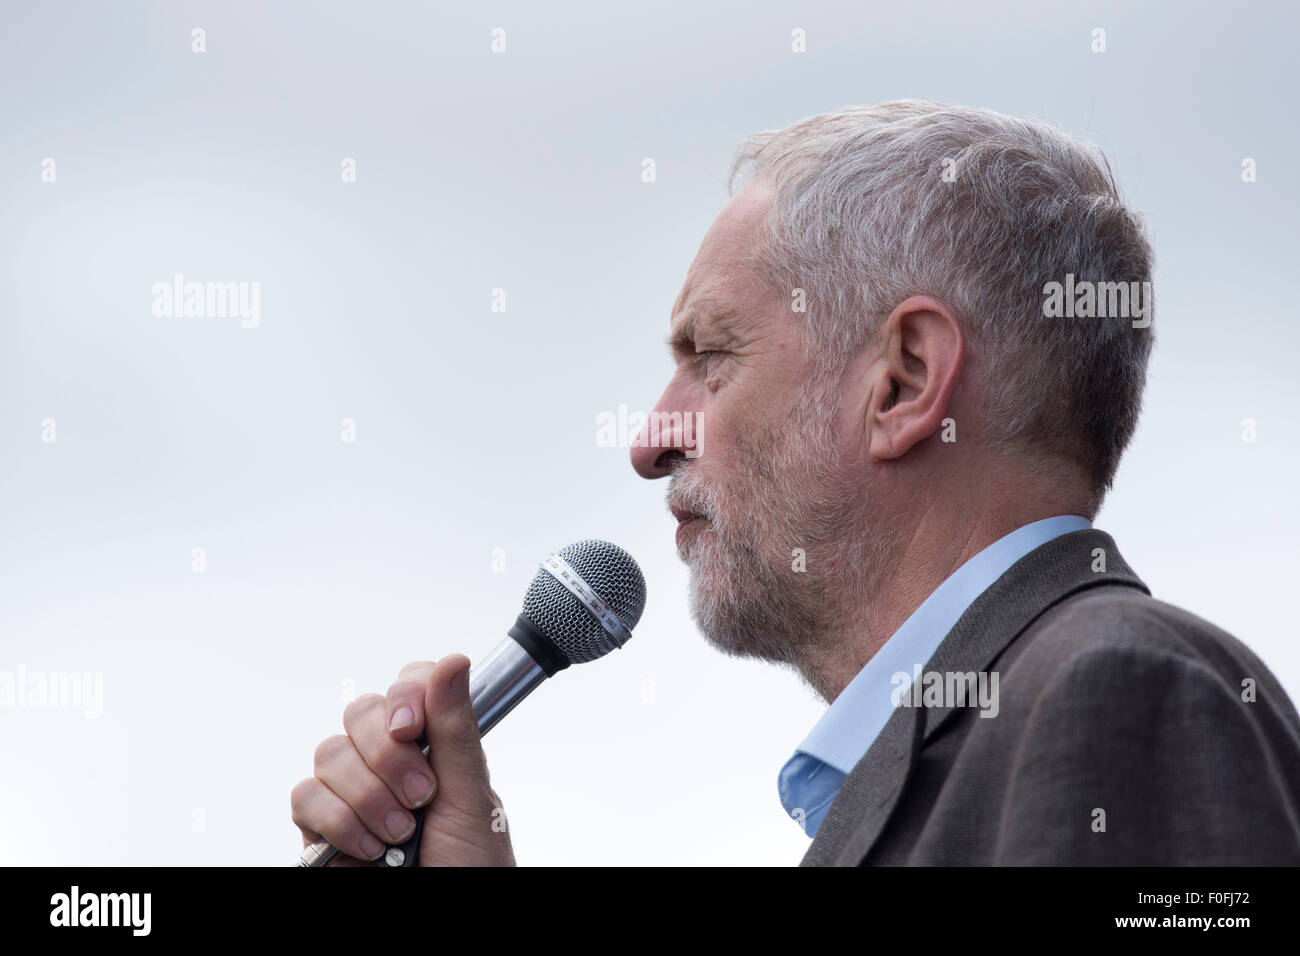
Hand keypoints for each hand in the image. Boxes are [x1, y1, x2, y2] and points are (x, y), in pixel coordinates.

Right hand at [292, 654, 515, 865]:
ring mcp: (352, 792)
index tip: (413, 728)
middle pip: (360, 712)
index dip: (405, 695)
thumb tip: (452, 660)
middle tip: (421, 797)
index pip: (408, 684)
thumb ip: (456, 728)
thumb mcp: (473, 796)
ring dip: (368, 797)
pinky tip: (369, 850)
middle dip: (387, 756)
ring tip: (401, 834)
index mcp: (434, 745)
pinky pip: (304, 796)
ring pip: (329, 753)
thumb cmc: (472, 866)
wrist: (446, 926)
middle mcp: (390, 761)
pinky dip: (338, 822)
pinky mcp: (321, 827)